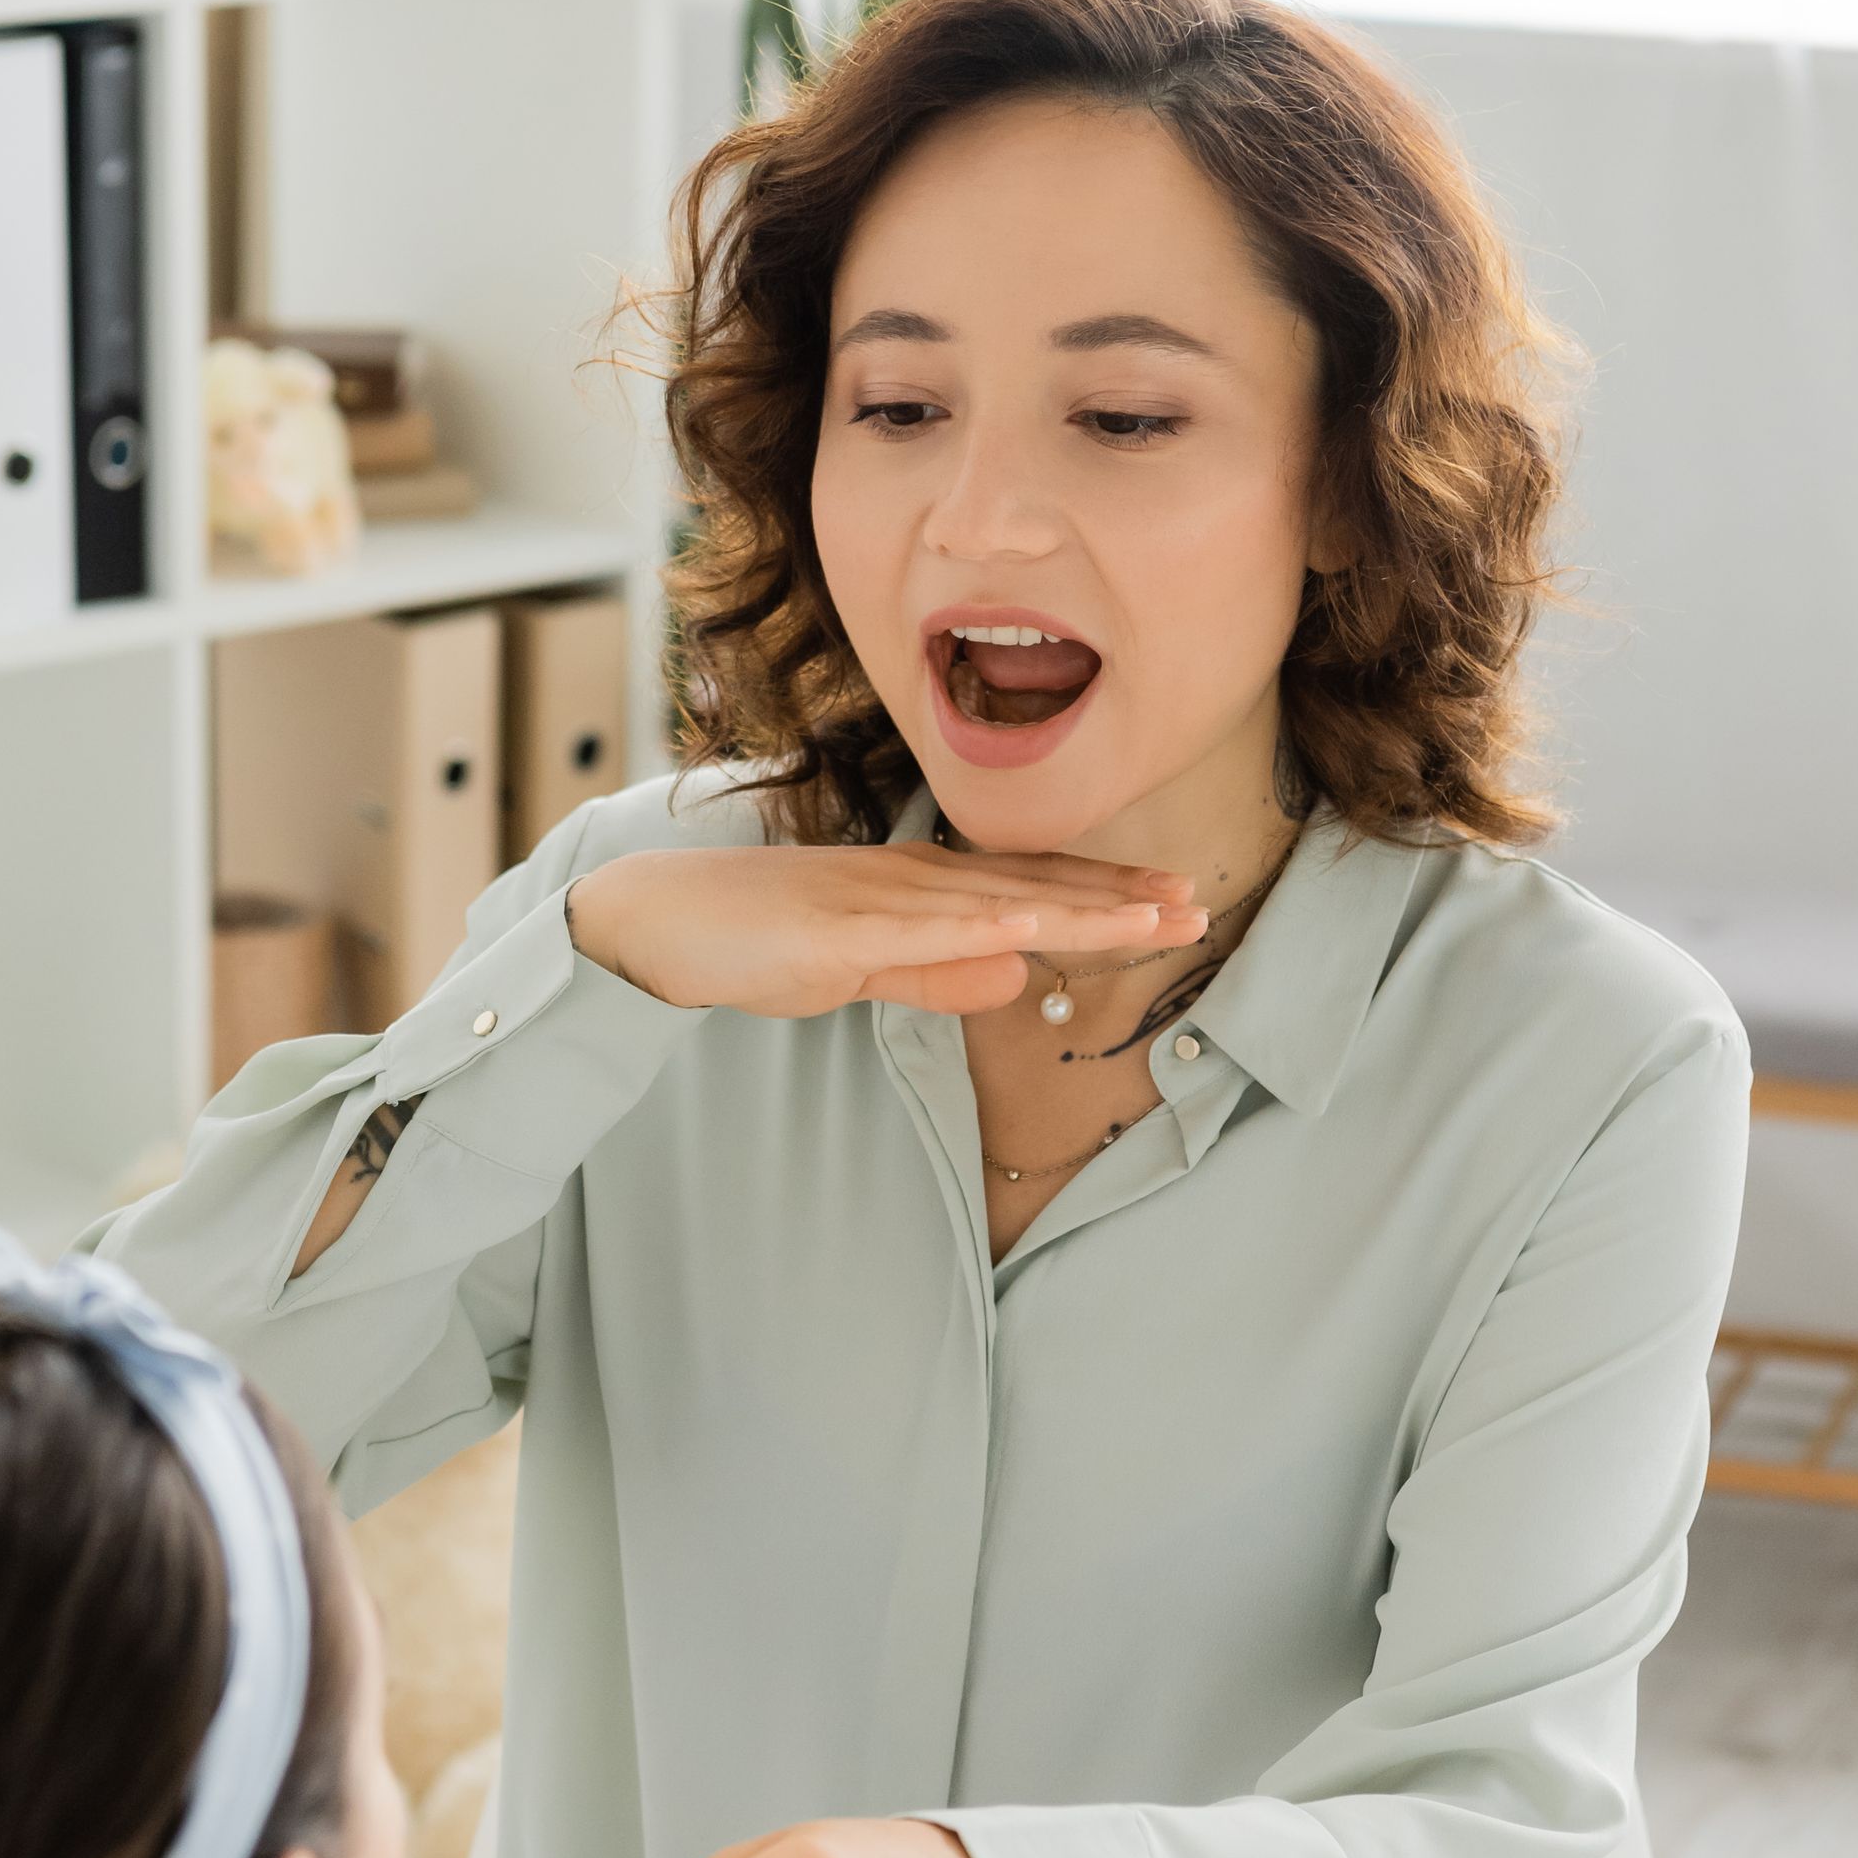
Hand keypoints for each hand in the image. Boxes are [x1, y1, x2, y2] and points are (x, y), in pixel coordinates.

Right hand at [566, 840, 1204, 1019]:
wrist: (658, 919)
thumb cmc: (754, 939)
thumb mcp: (861, 970)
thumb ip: (934, 976)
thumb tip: (1015, 975)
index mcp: (919, 889)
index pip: (1029, 887)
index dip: (1105, 894)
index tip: (1173, 899)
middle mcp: (913, 881)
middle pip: (1034, 886)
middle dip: (1120, 898)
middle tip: (1199, 900)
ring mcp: (880, 900)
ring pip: (1001, 903)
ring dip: (1082, 908)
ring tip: (1155, 914)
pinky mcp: (842, 929)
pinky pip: (926, 931)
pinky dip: (986, 928)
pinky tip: (1037, 927)